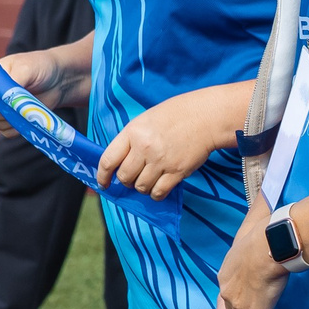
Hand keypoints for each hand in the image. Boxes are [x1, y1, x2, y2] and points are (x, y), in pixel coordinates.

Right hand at [0, 49, 67, 135]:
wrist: (59, 80)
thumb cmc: (40, 67)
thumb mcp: (27, 68)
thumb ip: (13, 80)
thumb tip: (0, 97)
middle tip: (18, 105)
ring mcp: (0, 109)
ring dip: (9, 121)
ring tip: (26, 108)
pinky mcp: (12, 120)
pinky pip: (7, 132)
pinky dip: (17, 128)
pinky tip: (28, 118)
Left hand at [98, 87, 232, 197]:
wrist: (206, 117)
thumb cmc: (177, 114)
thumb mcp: (146, 120)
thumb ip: (132, 139)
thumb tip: (122, 160)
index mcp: (133, 132)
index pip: (108, 160)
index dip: (102, 175)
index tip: (103, 182)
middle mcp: (145, 148)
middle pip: (125, 177)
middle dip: (126, 181)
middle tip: (133, 177)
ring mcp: (161, 161)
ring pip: (141, 186)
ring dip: (142, 187)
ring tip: (149, 180)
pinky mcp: (177, 171)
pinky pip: (159, 192)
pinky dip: (156, 194)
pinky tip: (159, 188)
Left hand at [213, 197, 287, 308]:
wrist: (271, 244)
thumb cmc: (265, 233)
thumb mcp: (252, 229)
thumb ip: (256, 225)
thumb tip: (266, 197)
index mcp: (225, 274)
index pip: (227, 295)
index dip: (238, 305)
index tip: (251, 307)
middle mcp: (228, 290)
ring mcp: (239, 303)